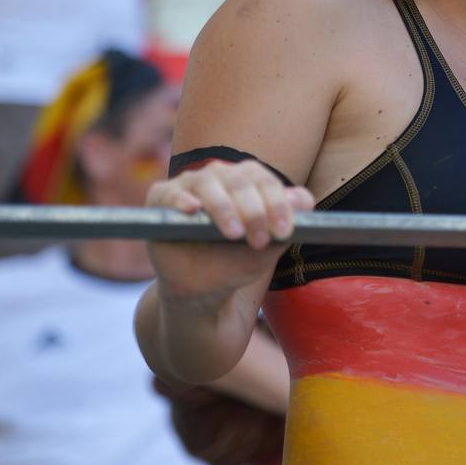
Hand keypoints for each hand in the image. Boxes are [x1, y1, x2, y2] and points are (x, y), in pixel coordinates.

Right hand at [146, 159, 313, 302]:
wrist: (202, 289)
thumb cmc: (238, 261)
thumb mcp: (267, 249)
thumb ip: (286, 225)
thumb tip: (303, 199)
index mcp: (249, 181)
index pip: (265, 181)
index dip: (278, 203)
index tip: (284, 232)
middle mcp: (221, 176)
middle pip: (240, 180)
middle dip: (254, 210)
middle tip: (261, 239)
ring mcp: (190, 184)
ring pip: (209, 183)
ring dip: (224, 207)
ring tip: (234, 234)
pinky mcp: (162, 197)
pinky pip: (171, 192)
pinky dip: (182, 199)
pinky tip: (193, 210)